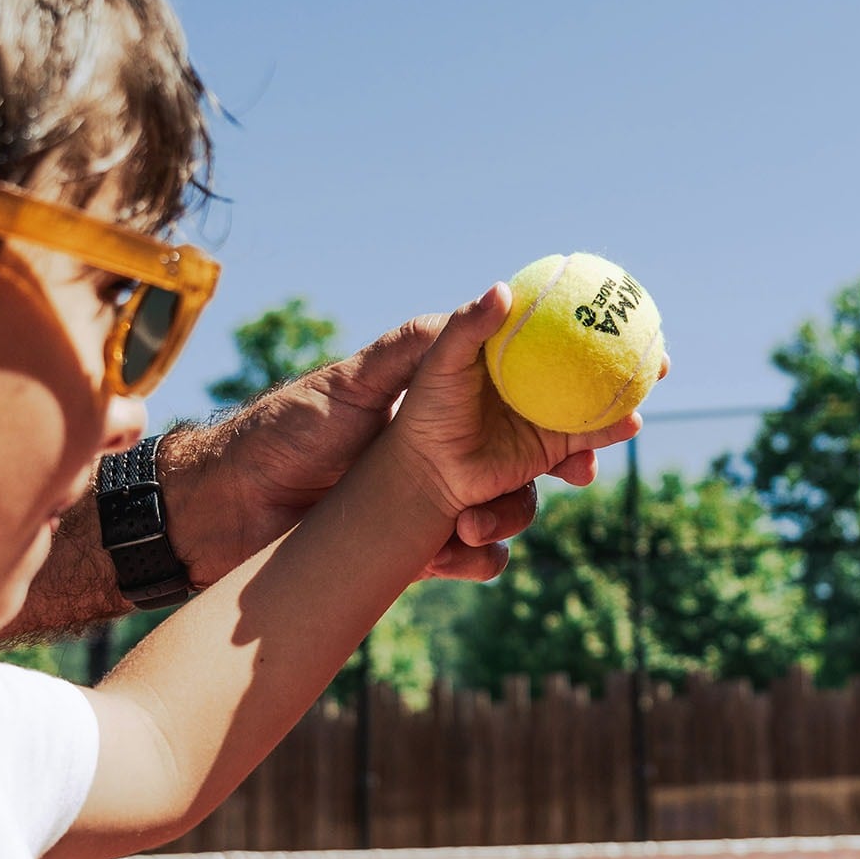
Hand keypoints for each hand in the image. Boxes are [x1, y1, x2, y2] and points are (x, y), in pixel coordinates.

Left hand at [155, 312, 599, 586]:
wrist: (223, 513)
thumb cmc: (282, 433)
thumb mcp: (350, 384)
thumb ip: (418, 348)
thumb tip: (495, 298)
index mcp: (444, 392)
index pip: (531, 378)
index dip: (585, 381)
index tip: (636, 386)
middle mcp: (454, 440)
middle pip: (541, 446)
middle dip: (572, 457)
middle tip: (582, 470)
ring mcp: (442, 494)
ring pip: (516, 506)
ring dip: (509, 518)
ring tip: (469, 528)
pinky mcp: (422, 544)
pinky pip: (478, 558)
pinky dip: (475, 560)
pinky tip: (449, 553)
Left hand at [377, 286, 644, 520]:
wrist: (429, 468)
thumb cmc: (428, 408)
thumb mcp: (444, 361)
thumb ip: (469, 326)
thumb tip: (503, 288)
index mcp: (520, 348)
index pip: (567, 322)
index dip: (599, 313)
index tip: (628, 302)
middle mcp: (541, 376)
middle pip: (596, 360)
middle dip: (634, 354)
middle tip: (661, 351)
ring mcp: (549, 410)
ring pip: (601, 398)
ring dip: (630, 392)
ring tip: (649, 385)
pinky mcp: (552, 448)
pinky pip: (589, 436)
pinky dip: (611, 430)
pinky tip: (629, 424)